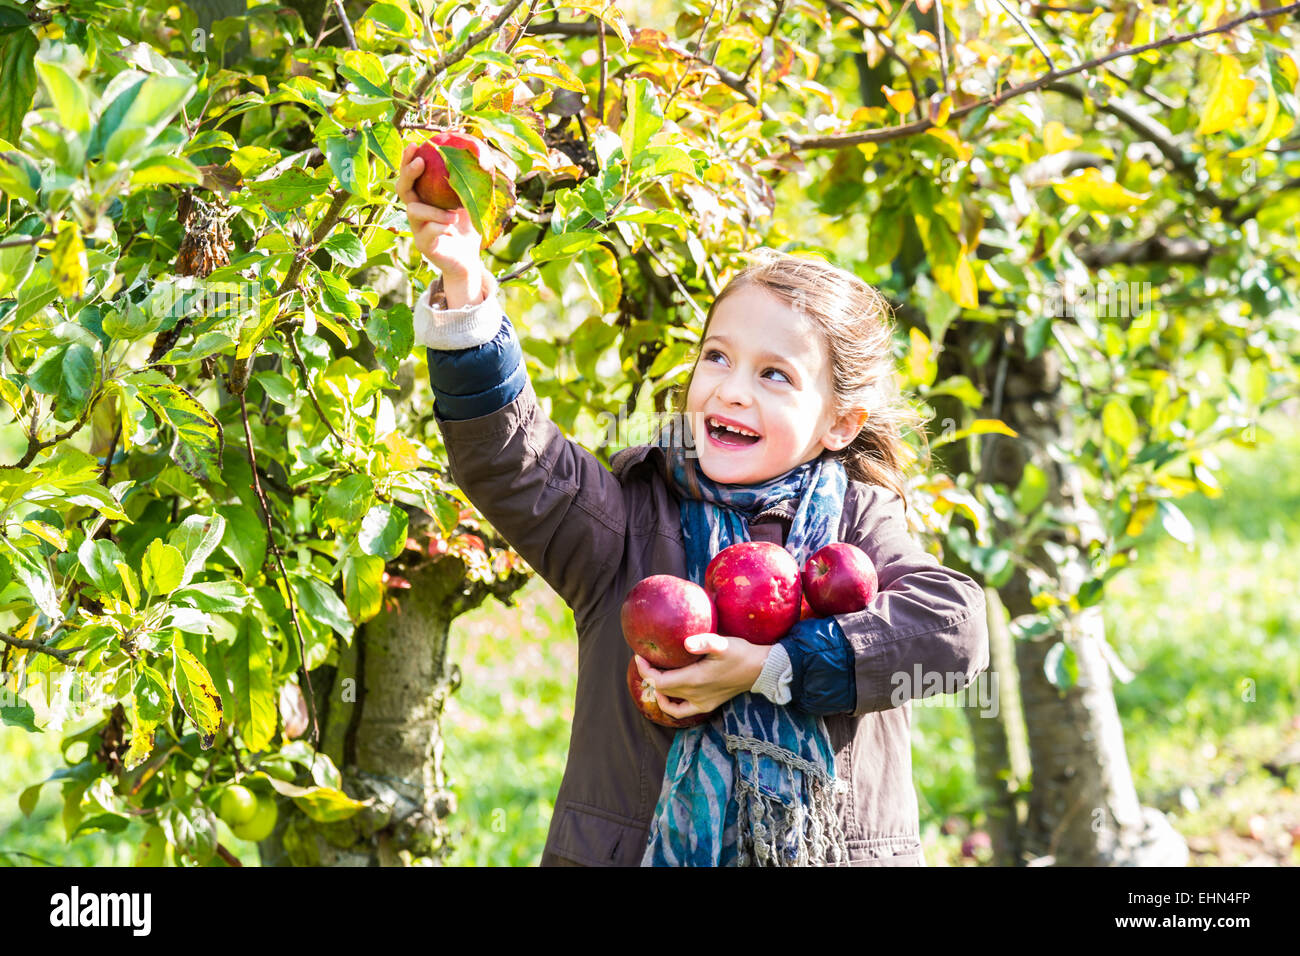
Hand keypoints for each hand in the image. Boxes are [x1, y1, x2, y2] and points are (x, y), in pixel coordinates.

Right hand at [398, 144, 485, 305]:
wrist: (469, 259)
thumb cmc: (468, 227)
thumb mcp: (473, 199)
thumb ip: (473, 178)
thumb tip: (481, 148)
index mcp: (424, 197)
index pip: (411, 175)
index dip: (408, 159)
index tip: (417, 144)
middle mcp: (416, 210)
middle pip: (402, 188)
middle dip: (407, 173)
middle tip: (420, 162)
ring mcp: (417, 228)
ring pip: (414, 211)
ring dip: (432, 209)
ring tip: (454, 214)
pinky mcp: (424, 244)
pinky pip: (426, 232)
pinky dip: (440, 225)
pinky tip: (453, 224)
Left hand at [634, 634, 770, 720]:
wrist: (759, 670)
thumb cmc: (740, 653)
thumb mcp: (723, 644)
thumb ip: (704, 642)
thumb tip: (686, 643)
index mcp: (694, 680)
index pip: (658, 681)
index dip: (645, 670)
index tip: (639, 655)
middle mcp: (695, 695)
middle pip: (661, 690)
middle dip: (649, 675)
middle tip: (646, 659)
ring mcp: (700, 703)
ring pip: (668, 702)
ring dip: (658, 689)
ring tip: (654, 674)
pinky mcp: (707, 705)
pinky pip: (681, 711)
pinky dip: (670, 704)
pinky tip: (668, 693)